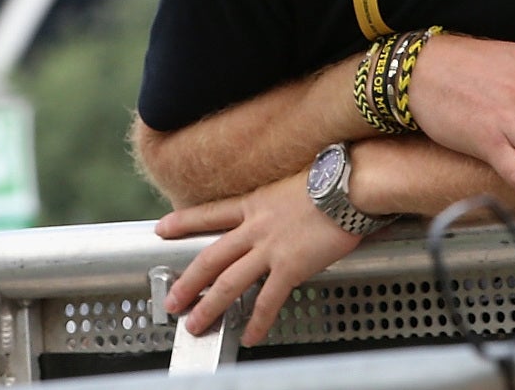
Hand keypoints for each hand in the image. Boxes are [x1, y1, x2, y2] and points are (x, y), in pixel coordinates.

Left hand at [156, 171, 362, 345]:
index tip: (161, 229)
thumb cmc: (337, 178)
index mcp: (258, 203)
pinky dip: (257, 321)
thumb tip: (292, 206)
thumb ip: (285, 198)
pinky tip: (250, 336)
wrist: (353, 184)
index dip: (183, 222)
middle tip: (172, 301)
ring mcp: (271, 248)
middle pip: (211, 257)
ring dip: (209, 307)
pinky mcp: (290, 266)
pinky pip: (267, 300)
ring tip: (195, 326)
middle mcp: (257, 226)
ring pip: (229, 283)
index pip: (211, 213)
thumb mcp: (299, 181)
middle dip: (187, 282)